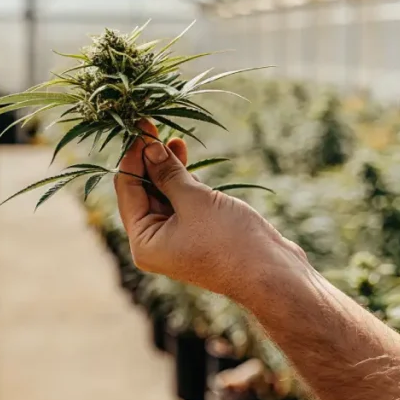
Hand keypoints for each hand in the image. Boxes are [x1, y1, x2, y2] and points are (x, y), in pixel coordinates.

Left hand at [113, 120, 309, 298]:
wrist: (272, 272)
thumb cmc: (229, 240)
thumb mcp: (194, 200)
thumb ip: (168, 173)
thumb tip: (149, 147)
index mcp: (143, 242)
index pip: (127, 191)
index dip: (132, 158)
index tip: (140, 129)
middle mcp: (154, 242)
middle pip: (142, 192)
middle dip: (149, 160)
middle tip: (152, 127)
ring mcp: (176, 238)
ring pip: (163, 194)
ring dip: (167, 167)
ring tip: (173, 138)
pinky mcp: (197, 231)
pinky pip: (181, 201)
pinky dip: (182, 180)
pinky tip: (183, 155)